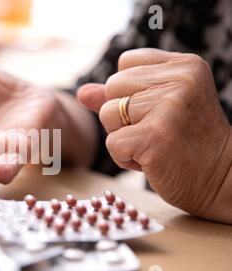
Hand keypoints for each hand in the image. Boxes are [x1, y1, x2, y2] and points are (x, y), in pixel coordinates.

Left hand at [78, 48, 231, 222]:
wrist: (222, 180)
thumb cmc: (187, 142)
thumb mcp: (158, 108)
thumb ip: (120, 95)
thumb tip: (81, 92)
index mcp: (184, 65)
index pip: (124, 63)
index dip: (128, 91)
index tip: (157, 110)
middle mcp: (179, 80)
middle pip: (112, 87)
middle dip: (123, 115)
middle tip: (157, 131)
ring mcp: (168, 108)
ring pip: (107, 114)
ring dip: (123, 137)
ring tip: (155, 144)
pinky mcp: (155, 136)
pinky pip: (112, 143)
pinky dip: (124, 158)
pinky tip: (152, 160)